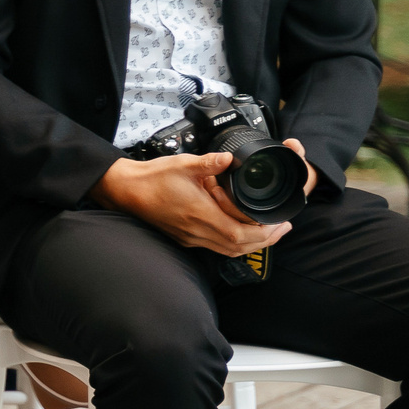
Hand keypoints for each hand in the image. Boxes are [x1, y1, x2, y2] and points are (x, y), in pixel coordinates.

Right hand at [92, 150, 297, 256]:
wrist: (126, 191)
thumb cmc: (152, 179)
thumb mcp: (183, 164)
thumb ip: (210, 162)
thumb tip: (230, 158)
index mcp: (200, 215)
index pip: (240, 235)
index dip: (265, 234)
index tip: (281, 223)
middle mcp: (197, 232)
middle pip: (239, 248)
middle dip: (266, 241)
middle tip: (282, 228)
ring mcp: (190, 238)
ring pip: (228, 250)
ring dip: (252, 244)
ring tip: (268, 232)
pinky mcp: (185, 238)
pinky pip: (216, 247)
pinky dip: (235, 244)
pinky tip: (241, 232)